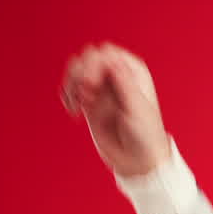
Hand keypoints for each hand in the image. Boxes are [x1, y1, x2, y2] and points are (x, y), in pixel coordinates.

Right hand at [60, 42, 171, 175]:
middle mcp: (116, 76)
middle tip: (85, 96)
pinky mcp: (89, 101)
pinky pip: (70, 88)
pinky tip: (73, 110)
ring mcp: (101, 88)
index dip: (95, 63)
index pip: (107, 53)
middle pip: (89, 57)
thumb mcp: (137, 109)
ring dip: (70, 83)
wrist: (137, 160)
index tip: (91, 84)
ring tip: (76, 105)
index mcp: (133, 72)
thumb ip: (124, 85)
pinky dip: (66, 94)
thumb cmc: (146, 136)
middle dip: (80, 72)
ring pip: (76, 69)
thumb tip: (112, 61)